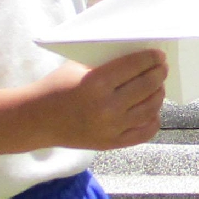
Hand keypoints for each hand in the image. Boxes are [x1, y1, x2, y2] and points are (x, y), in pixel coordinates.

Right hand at [37, 50, 167, 150]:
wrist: (36, 121)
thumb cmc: (56, 87)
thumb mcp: (77, 67)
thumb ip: (105, 62)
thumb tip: (136, 54)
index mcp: (95, 83)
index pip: (134, 66)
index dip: (150, 59)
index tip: (158, 55)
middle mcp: (106, 107)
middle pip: (146, 87)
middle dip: (158, 74)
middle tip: (161, 68)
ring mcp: (110, 128)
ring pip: (150, 109)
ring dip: (158, 95)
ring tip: (158, 87)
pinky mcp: (110, 143)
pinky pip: (144, 133)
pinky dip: (152, 120)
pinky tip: (152, 111)